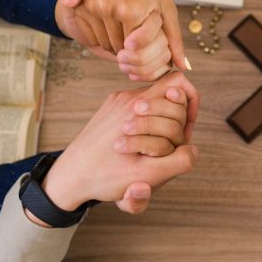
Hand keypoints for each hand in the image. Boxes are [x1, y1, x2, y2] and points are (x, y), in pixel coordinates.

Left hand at [40, 77, 199, 216]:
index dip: (190, 106)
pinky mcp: (109, 109)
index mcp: (138, 107)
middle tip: (171, 145)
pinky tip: (136, 148)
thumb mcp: (147, 176)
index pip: (178, 84)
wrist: (68, 177)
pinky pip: (138, 109)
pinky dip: (144, 127)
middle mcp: (128, 99)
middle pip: (169, 94)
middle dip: (176, 120)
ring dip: (160, 126)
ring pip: (153, 103)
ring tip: (151, 149)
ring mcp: (117, 102)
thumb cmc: (106, 177)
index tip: (184, 132)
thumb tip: (192, 149)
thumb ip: (178, 161)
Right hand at [55, 0, 176, 81]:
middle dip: (128, 48)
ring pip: (104, 45)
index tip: (146, 38)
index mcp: (133, 10)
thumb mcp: (165, 5)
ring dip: (114, 42)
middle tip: (135, 29)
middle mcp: (110, 9)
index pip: (136, 50)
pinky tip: (110, 21)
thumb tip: (183, 66)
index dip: (142, 48)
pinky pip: (90, 36)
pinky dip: (100, 36)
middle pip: (119, 49)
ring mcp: (93, 7)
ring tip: (124, 23)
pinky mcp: (81, 7)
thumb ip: (173, 38)